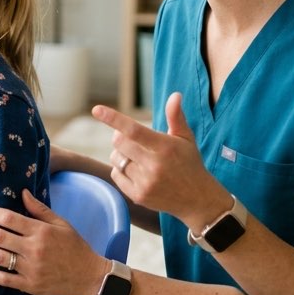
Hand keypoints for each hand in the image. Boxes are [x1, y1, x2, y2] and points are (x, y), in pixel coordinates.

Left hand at [0, 190, 105, 294]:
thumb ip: (39, 209)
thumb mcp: (62, 224)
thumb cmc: (76, 249)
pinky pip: (3, 279)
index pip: (8, 218)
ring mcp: (30, 269)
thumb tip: (22, 191)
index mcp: (41, 231)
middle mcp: (33, 249)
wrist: (91, 280)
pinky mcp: (29, 286)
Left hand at [93, 91, 230, 229]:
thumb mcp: (186, 139)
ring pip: (116, 158)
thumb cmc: (189, 163)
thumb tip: (175, 95)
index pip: (134, 130)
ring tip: (137, 157)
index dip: (114, 119)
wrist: (197, 199)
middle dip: (120, 136)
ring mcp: (145, 182)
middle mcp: (154, 166)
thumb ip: (176, 117)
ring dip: (120, 153)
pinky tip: (137, 171)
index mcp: (165, 147)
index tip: (96, 110)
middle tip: (131, 139)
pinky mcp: (138, 195)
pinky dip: (121, 169)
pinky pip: (116, 174)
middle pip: (119, 142)